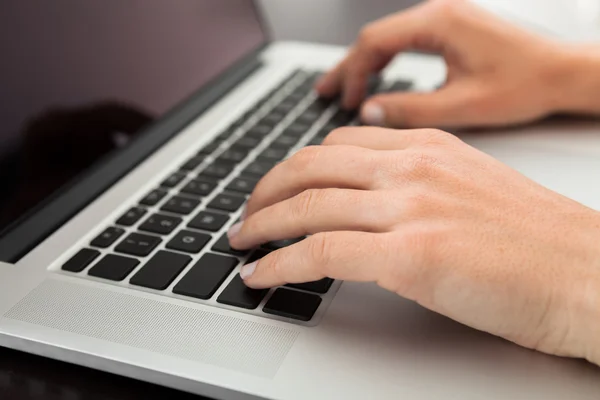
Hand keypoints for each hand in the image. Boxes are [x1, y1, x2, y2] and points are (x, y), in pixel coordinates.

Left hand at [228, 127, 599, 365]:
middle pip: (310, 167)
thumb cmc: (537, 241)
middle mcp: (414, 168)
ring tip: (242, 244)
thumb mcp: (469, 188)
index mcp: (428, 148)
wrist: (588, 274)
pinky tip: (263, 274)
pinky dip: (281, 264)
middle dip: (265, 191)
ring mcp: (411, 208)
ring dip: (262, 226)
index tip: (275, 188)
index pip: (336, 145)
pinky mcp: (412, 255)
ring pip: (308, 206)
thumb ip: (417, 184)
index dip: (293, 168)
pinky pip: (322, 253)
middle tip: (246, 215)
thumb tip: (371, 199)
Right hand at [316, 0, 568, 127]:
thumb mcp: (462, 105)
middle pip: (377, 37)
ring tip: (343, 88)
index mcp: (441, 22)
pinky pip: (407, 41)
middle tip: (325, 91)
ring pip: (390, 38)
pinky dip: (387, 62)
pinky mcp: (453, 29)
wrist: (563, 73)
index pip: (375, 41)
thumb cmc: (524, 85)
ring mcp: (447, 19)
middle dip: (350, 66)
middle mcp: (441, 13)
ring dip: (366, 64)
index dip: (353, 72)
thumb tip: (368, 114)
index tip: (344, 101)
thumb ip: (410, 109)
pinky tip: (377, 79)